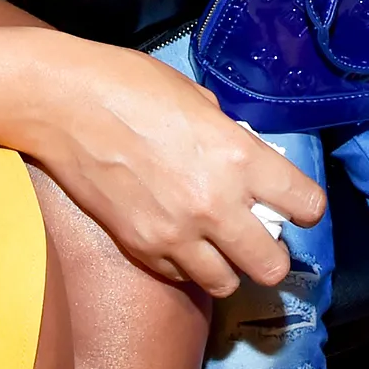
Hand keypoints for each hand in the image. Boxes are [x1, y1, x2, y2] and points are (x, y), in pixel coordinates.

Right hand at [24, 34, 325, 297]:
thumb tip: (243, 157)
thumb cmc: (129, 85)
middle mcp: (215, 205)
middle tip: (259, 234)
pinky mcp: (141, 248)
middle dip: (272, 252)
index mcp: (238, 158)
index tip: (296, 203)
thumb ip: (228, 135)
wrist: (62, 103)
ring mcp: (176, 234)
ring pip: (227, 283)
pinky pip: (181, 276)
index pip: (305, 205)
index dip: (306, 205)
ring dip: (228, 266)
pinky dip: (186, 264)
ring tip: (217, 241)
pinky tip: (178, 237)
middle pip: (273, 265)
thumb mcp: (197, 98)